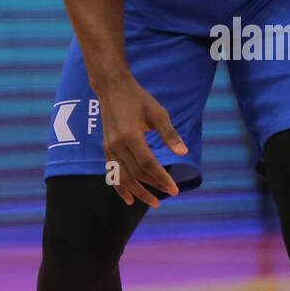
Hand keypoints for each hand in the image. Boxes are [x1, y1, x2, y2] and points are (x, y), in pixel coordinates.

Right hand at [100, 72, 186, 207]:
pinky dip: (120, 187)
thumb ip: (169, 134)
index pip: (148, 164)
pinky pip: (112, 173)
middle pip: (136, 173)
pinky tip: (129, 199)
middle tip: (169, 194)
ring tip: (152, 202)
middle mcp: (117, 145)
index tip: (174, 189)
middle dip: (153, 186)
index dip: (161, 178)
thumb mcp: (158, 113)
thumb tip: (183, 153)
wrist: (112, 88)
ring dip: (138, 191)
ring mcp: (109, 148)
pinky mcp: (106, 149)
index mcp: (131, 136)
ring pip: (123, 176)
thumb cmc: (138, 99)